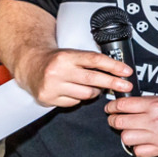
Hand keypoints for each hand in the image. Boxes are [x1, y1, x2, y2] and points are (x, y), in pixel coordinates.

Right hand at [14, 48, 133, 107]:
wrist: (30, 65)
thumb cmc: (57, 60)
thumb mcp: (73, 54)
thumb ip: (91, 61)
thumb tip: (117, 71)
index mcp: (66, 56)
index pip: (95, 60)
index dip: (114, 66)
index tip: (127, 71)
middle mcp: (58, 71)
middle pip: (92, 79)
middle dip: (113, 83)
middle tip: (126, 86)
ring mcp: (52, 86)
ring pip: (85, 94)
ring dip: (95, 92)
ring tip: (93, 87)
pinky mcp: (48, 98)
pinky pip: (74, 102)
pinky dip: (79, 98)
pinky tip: (75, 91)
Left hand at [105, 94, 157, 156]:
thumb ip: (149, 102)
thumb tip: (130, 105)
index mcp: (156, 104)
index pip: (123, 105)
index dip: (112, 106)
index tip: (111, 107)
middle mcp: (155, 121)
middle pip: (119, 122)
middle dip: (114, 120)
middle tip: (116, 119)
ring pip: (126, 138)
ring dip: (127, 134)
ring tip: (133, 130)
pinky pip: (139, 152)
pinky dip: (138, 147)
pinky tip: (144, 141)